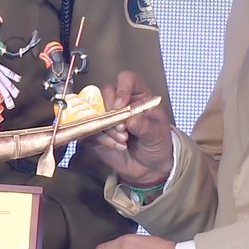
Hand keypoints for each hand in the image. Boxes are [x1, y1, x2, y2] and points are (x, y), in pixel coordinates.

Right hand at [81, 70, 173, 187]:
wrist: (150, 167)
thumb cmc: (157, 145)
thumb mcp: (157, 135)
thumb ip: (145, 126)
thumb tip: (131, 120)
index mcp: (138, 96)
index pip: (127, 80)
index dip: (122, 89)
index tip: (121, 105)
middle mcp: (120, 103)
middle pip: (105, 93)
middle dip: (111, 112)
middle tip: (123, 128)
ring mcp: (107, 117)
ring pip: (95, 112)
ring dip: (108, 129)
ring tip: (124, 141)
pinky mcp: (98, 133)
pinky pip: (91, 130)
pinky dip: (103, 140)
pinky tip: (117, 147)